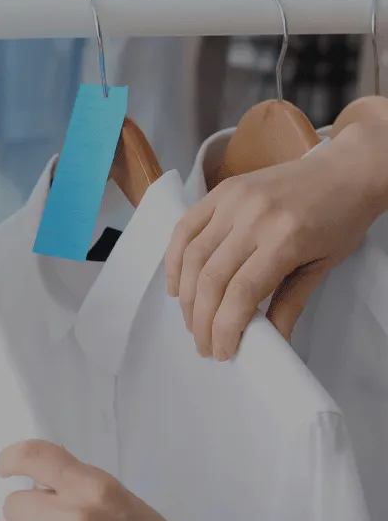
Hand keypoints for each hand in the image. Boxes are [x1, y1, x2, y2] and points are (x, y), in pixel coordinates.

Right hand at [164, 122, 387, 360]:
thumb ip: (291, 303)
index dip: (225, 328)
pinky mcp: (221, 191)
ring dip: (186, 297)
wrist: (347, 169)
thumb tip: (269, 343)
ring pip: (192, 258)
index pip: (241, 294)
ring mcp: (234, 201)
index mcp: (286, 239)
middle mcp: (254, 218)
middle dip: (201, 320)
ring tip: (192, 320)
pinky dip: (174, 260)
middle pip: (211, 279)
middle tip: (203, 343)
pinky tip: (176, 286)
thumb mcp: (324, 266)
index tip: (222, 351)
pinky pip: (184, 229)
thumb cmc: (342, 218)